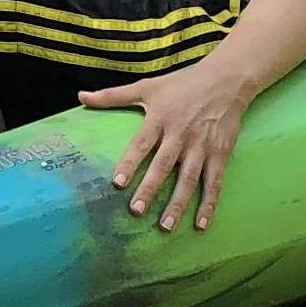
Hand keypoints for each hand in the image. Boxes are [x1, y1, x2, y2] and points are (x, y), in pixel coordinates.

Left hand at [78, 59, 254, 233]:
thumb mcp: (147, 87)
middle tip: (137, 211)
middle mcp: (180, 135)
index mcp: (160, 119)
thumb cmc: (181, 84)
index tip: (117, 183)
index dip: (130, 162)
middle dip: (150, 188)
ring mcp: (201, 146)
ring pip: (188, 179)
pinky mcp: (220, 154)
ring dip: (178, 203)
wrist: (225, 80)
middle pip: (164, 165)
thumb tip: (81, 96)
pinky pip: (214, 182)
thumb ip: (113, 96)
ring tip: (166, 226)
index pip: (142, 144)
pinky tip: (201, 224)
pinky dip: (209, 204)